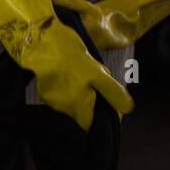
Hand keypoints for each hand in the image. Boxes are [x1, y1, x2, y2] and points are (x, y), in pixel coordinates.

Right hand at [17, 17, 133, 130]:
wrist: (42, 44)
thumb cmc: (71, 59)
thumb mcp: (99, 73)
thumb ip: (113, 93)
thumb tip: (127, 109)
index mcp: (79, 107)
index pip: (92, 124)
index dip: (101, 116)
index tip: (107, 102)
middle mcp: (63, 109)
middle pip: (82, 112)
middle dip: (89, 100)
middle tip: (93, 80)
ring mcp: (51, 101)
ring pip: (71, 102)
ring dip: (77, 92)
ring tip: (77, 73)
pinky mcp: (42, 92)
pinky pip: (59, 94)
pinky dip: (64, 87)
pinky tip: (65, 72)